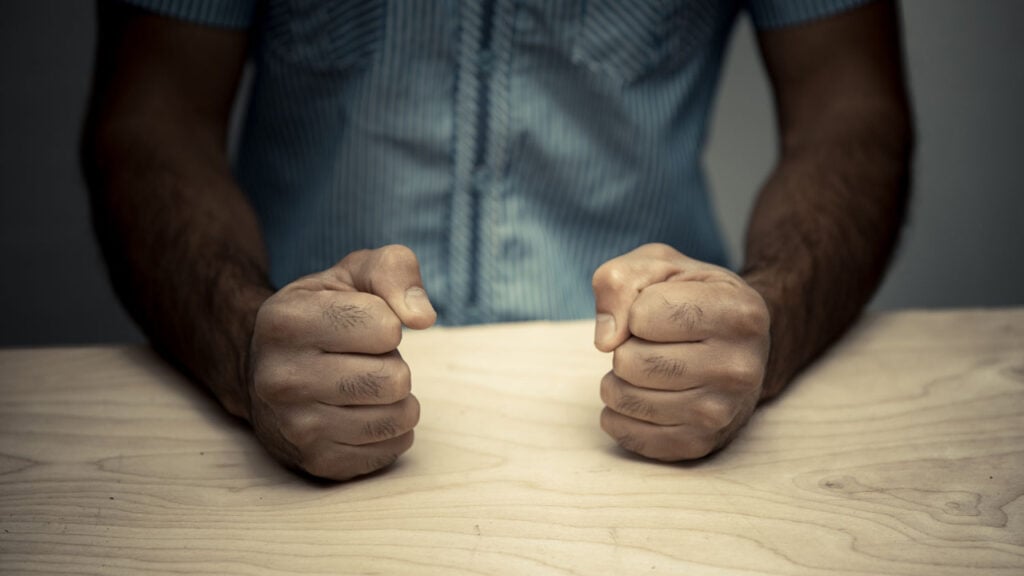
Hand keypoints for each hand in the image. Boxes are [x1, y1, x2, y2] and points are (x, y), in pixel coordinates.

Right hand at [247, 245, 435, 479]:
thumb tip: (423, 316)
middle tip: (363, 359)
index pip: (386, 327)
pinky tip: (362, 412)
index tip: (362, 324)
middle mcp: (281, 378)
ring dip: (396, 398)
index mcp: (285, 321)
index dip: (388, 322)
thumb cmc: (321, 314)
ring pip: (398, 418)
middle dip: (392, 363)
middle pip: (395, 379)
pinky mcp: (317, 462)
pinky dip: (392, 429)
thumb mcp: (351, 274)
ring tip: (363, 384)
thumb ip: (394, 270)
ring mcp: (296, 427)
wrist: (264, 369)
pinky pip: (393, 448)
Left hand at [592, 243, 769, 460]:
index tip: (658, 309)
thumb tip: (606, 340)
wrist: (736, 344)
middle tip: (650, 343)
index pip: (643, 314)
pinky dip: (618, 413)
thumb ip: (619, 281)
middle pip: (631, 361)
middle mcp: (740, 367)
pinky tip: (643, 395)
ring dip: (618, 380)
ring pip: (626, 398)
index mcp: (740, 312)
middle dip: (625, 347)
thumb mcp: (660, 266)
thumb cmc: (692, 296)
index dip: (635, 308)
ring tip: (646, 367)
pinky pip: (627, 434)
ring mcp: (722, 412)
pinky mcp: (700, 444)